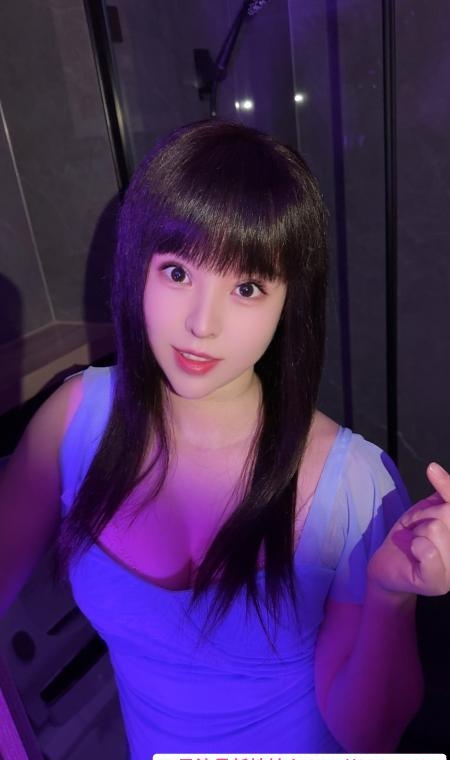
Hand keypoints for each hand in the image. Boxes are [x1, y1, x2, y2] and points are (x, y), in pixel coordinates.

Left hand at [368, 463, 449, 597]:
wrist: (388, 565)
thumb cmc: (412, 536)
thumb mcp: (429, 510)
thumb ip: (444, 495)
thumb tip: (436, 469)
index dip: (448, 486)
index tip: (431, 469)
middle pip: (447, 513)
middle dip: (423, 515)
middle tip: (416, 529)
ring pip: (435, 528)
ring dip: (416, 530)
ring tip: (414, 541)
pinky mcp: (438, 583)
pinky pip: (428, 550)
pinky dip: (416, 545)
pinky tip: (414, 552)